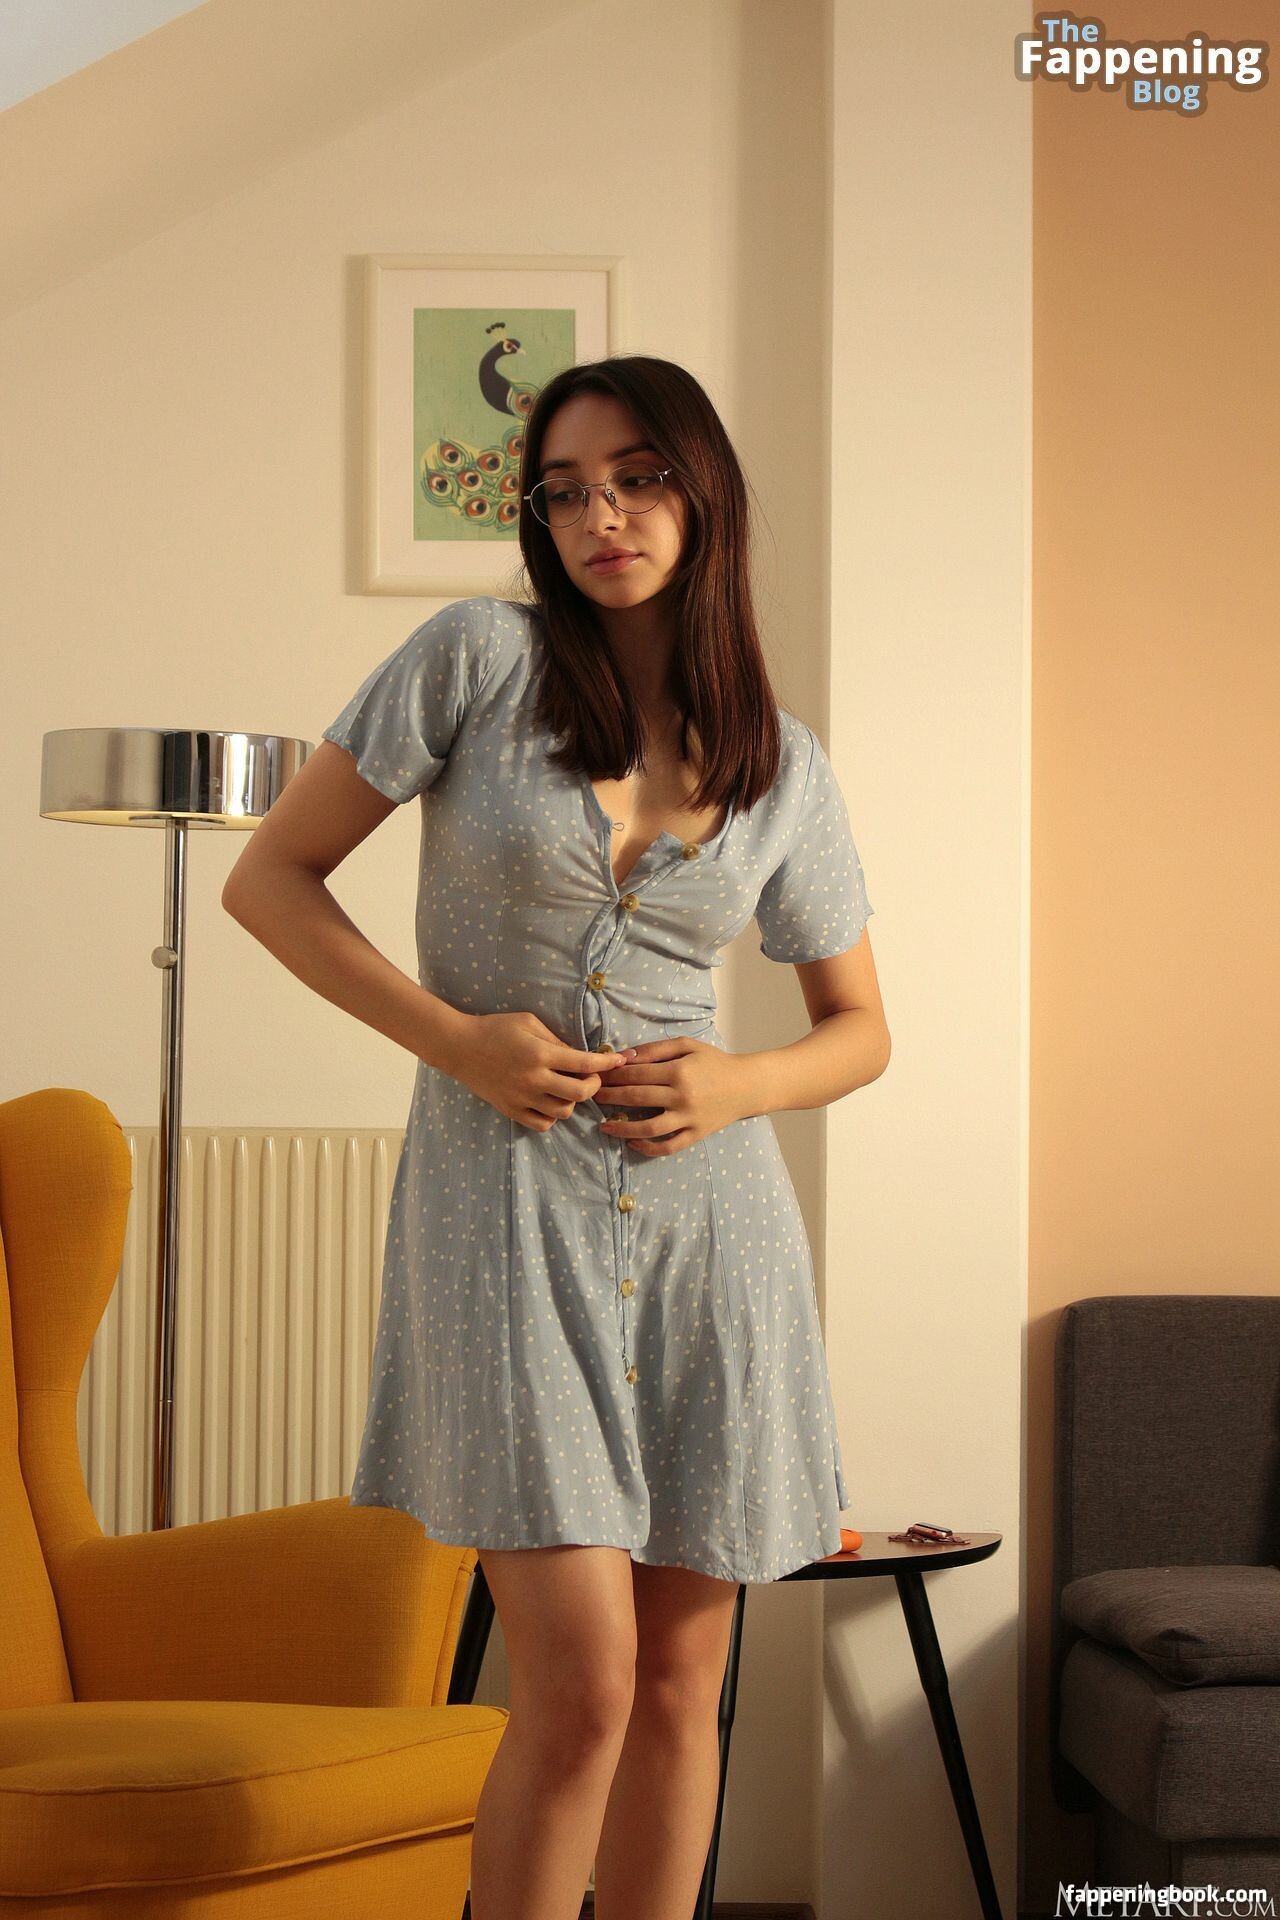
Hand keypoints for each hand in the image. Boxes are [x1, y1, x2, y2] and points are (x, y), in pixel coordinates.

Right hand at [443, 1012, 635, 1130]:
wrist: (459, 1047)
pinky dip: (553, 1116)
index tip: (619, 1060)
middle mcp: (533, 1079)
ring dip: (573, 1101)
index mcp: (540, 1054)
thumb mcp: (529, 1023)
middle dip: (595, 1085)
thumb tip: (579, 1056)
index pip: (585, 1063)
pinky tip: (550, 1101)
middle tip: (592, 1077)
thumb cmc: (495, 1028)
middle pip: (580, 1093)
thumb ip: (556, 1040)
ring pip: (564, 1112)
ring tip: (568, 1088)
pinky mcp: (511, 1110)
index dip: (608, 1062)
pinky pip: (543, 1124)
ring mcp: (522, 1098)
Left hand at [594, 1035, 750, 1155]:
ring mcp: (689, 1118)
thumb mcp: (687, 1046)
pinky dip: (648, 1148)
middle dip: (610, 1097)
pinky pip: (668, 1146)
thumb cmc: (714, 1062)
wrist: (747, 1085)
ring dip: (621, 1128)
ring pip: (648, 1128)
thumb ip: (655, 1049)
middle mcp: (682, 1096)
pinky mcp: (696, 1134)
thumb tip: (624, 1057)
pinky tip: (632, 1143)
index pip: (636, 1074)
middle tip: (593, 1097)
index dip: (613, 1075)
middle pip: (636, 1098)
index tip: (597, 1075)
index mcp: (679, 1071)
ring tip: (603, 1126)